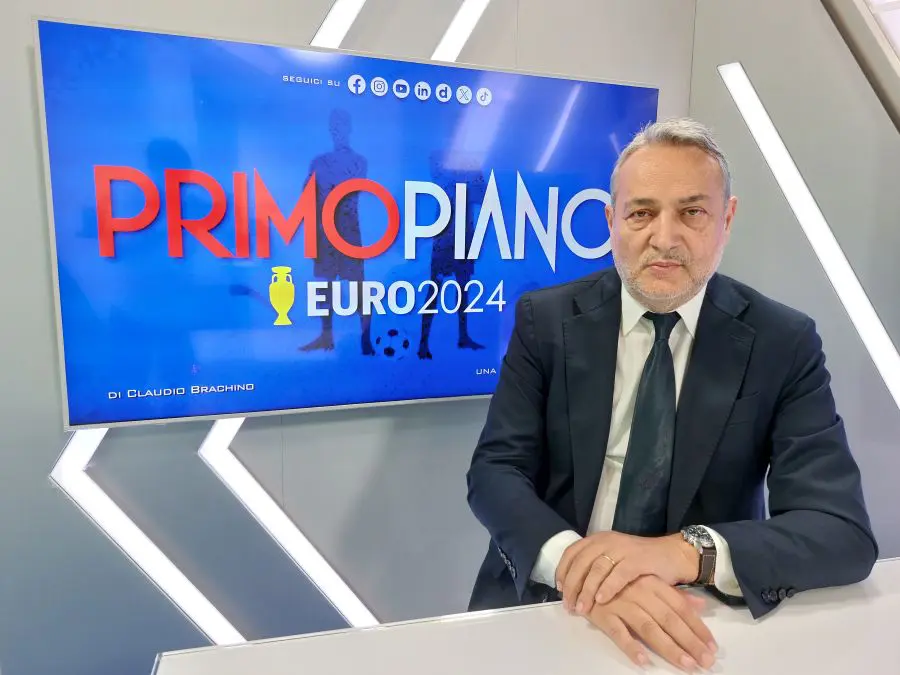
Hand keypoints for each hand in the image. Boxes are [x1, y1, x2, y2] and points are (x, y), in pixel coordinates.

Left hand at [557, 532, 698, 615]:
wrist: (673, 555)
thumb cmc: (641, 562)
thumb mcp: (614, 560)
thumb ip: (595, 567)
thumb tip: (571, 587)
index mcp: (599, 539)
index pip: (572, 552)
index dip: (563, 571)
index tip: (560, 589)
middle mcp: (608, 541)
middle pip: (581, 562)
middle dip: (572, 585)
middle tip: (569, 605)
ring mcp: (623, 549)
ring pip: (597, 569)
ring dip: (586, 590)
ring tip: (582, 608)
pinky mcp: (638, 559)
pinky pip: (618, 574)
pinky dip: (608, 587)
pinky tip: (601, 600)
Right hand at [588, 575, 716, 671]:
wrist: (584, 574)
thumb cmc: (620, 582)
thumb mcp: (649, 582)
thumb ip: (675, 595)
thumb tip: (701, 606)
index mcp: (653, 584)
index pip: (680, 607)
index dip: (697, 627)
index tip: (713, 647)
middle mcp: (640, 592)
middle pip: (669, 619)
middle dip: (689, 642)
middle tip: (706, 662)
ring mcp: (621, 603)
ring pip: (648, 627)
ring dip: (668, 647)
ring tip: (685, 664)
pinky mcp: (603, 614)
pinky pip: (618, 632)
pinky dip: (631, 646)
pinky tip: (643, 661)